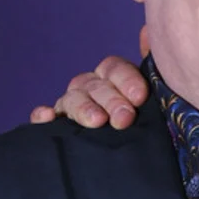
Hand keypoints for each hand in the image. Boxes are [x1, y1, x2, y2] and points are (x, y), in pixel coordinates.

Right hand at [29, 27, 150, 129]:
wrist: (136, 165)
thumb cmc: (149, 125)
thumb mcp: (156, 100)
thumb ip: (156, 69)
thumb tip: (147, 33)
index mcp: (114, 79)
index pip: (114, 68)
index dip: (126, 80)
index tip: (139, 97)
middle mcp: (91, 89)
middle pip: (95, 86)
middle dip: (111, 101)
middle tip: (125, 118)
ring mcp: (73, 107)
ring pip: (72, 99)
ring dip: (83, 108)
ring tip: (97, 121)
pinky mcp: (57, 129)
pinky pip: (43, 119)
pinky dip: (42, 115)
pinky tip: (46, 116)